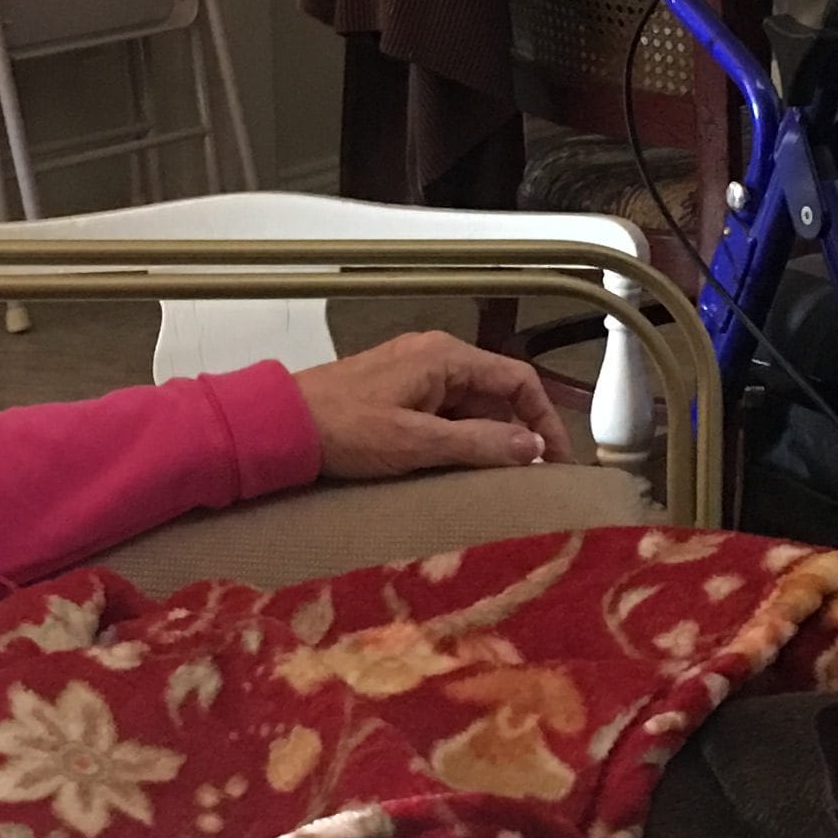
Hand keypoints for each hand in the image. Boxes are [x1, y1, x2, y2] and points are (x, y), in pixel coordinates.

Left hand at [292, 331, 572, 482]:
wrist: (279, 426)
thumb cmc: (346, 430)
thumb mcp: (417, 442)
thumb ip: (478, 443)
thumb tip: (535, 448)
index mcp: (445, 356)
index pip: (519, 379)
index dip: (545, 419)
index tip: (557, 461)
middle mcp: (435, 357)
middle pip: (496, 393)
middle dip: (517, 433)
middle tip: (530, 479)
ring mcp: (414, 374)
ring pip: (470, 406)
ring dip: (487, 439)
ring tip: (497, 481)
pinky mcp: (397, 393)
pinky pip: (444, 413)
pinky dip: (459, 439)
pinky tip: (457, 469)